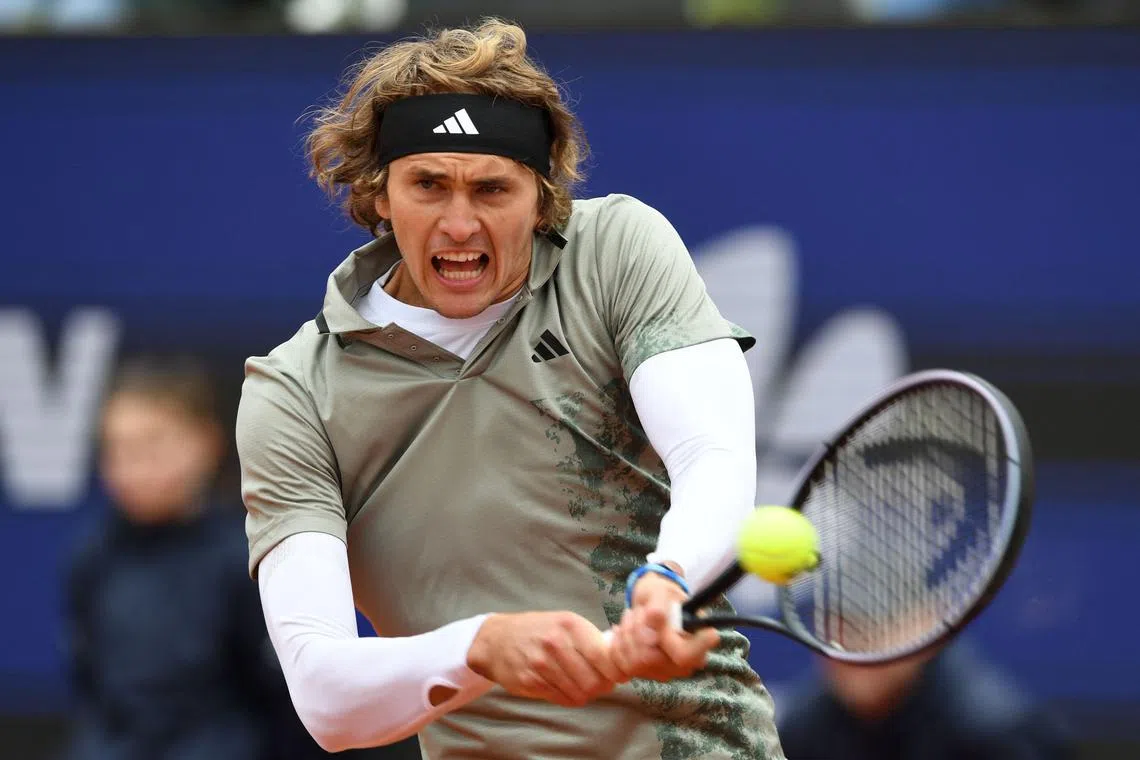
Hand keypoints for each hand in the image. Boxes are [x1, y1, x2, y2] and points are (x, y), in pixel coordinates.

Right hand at [466, 611, 625, 707]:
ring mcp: (541, 664)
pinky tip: (570, 688)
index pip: (604, 656)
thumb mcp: (565, 622)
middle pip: (594, 680)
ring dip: (589, 693)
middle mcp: (555, 643)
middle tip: (605, 683)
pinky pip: (563, 699)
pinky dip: (572, 697)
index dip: (618, 670)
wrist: (497, 639)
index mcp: (569, 625)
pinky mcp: (531, 682)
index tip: (622, 674)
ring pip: (580, 693)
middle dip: (604, 685)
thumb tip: (621, 655)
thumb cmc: (538, 629)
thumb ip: (592, 638)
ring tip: (587, 685)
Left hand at [608, 568, 719, 682]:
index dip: (665, 639)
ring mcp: (664, 673)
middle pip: (649, 658)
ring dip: (626, 635)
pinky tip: (623, 631)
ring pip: (633, 662)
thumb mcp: (661, 591)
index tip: (657, 616)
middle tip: (640, 611)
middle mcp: (684, 666)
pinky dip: (618, 645)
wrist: (653, 604)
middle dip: (637, 630)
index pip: (684, 655)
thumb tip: (654, 619)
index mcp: (697, 646)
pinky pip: (622, 667)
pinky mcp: (645, 675)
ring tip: (632, 617)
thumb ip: (659, 604)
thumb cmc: (662, 597)